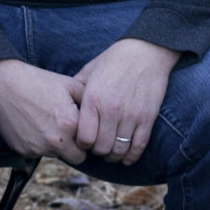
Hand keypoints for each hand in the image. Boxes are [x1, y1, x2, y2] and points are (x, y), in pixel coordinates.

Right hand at [0, 58, 87, 164]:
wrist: (4, 84)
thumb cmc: (38, 81)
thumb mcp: (70, 84)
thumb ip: (90, 101)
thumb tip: (104, 112)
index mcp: (70, 124)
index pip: (90, 146)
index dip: (88, 138)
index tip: (82, 129)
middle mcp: (55, 141)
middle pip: (76, 158)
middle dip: (75, 148)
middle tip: (68, 131)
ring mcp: (37, 148)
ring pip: (56, 155)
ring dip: (56, 145)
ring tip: (47, 123)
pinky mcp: (22, 150)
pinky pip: (37, 153)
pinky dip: (38, 143)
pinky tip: (33, 125)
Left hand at [73, 38, 176, 163]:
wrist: (146, 52)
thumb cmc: (114, 61)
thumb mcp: (89, 71)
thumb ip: (75, 90)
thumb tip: (62, 105)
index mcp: (93, 99)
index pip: (84, 138)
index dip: (82, 144)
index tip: (84, 141)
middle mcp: (111, 109)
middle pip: (101, 148)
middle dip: (98, 152)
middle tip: (97, 148)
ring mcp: (131, 115)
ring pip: (119, 150)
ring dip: (114, 156)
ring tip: (111, 153)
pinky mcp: (147, 118)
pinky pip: (138, 146)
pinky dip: (131, 156)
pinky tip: (126, 157)